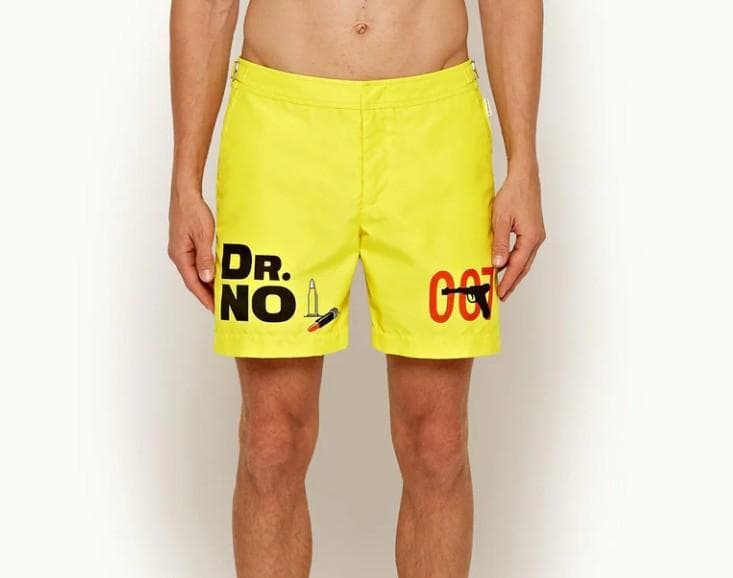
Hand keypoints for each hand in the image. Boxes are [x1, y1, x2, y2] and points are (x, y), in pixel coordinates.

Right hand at [168, 190, 215, 311]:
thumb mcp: (203, 236)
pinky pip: (195, 264)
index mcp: (180, 255)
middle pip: (193, 281)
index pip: (193, 283)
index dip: (204, 298)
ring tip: (219, 295)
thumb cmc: (193, 211)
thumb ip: (205, 258)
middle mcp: (178, 255)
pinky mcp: (185, 245)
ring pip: (194, 273)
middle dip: (206, 295)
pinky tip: (214, 276)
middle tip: (220, 306)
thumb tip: (206, 279)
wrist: (185, 194)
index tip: (215, 308)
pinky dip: (205, 272)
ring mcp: (181, 251)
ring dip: (205, 284)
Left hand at [491, 167, 545, 300]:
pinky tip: (507, 265)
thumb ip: (500, 243)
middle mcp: (537, 239)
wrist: (524, 178)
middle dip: (512, 282)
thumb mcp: (501, 220)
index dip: (508, 281)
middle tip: (502, 295)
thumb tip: (498, 264)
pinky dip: (516, 261)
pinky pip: (524, 251)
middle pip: (523, 267)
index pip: (517, 266)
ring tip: (504, 284)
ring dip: (514, 273)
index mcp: (531, 238)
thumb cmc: (513, 195)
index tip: (500, 293)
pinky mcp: (533, 230)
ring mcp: (536, 235)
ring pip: (525, 260)